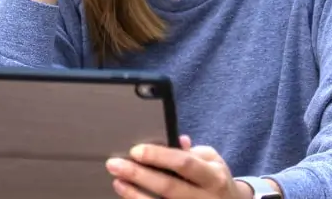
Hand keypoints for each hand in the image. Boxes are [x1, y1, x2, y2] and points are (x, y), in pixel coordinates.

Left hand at [106, 136, 249, 198]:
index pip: (184, 164)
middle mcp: (204, 197)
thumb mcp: (213, 161)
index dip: (159, 156)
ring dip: (135, 195)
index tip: (136, 150)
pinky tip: (129, 197)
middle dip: (139, 175)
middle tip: (115, 164)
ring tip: (118, 182)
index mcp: (213, 176)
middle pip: (169, 187)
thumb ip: (193, 152)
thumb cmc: (216, 180)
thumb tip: (175, 139)